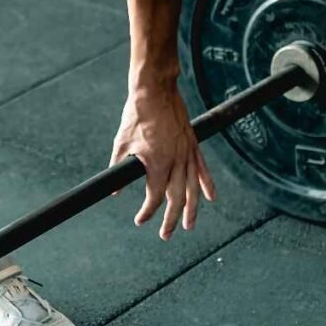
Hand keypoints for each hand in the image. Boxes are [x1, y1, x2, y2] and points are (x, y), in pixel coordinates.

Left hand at [110, 79, 215, 239]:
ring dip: (191, 209)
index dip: (147, 212)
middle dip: (171, 219)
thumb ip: (118, 170)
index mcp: (157, 164)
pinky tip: (211, 198)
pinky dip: (207, 184)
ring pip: (193, 188)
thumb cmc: (136, 116)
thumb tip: (114, 192)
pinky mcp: (193, 144)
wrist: (155, 91)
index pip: (155, 197)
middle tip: (165, 235)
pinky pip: (203, 169)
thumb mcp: (121, 144)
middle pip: (177, 198)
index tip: (140, 220)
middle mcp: (176, 162)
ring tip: (189, 225)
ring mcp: (187, 153)